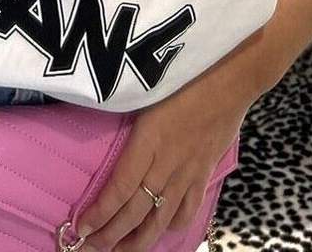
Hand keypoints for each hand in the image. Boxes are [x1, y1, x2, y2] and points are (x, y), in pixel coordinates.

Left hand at [75, 62, 259, 251]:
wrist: (230, 80)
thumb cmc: (185, 77)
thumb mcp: (147, 95)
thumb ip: (130, 124)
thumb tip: (107, 142)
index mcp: (148, 142)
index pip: (119, 189)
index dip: (100, 213)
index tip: (81, 227)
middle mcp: (166, 164)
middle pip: (135, 211)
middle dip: (111, 235)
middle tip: (91, 248)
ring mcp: (187, 173)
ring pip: (160, 218)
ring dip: (139, 240)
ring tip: (121, 251)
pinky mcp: (204, 173)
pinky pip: (187, 209)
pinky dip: (172, 225)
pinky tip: (161, 231)